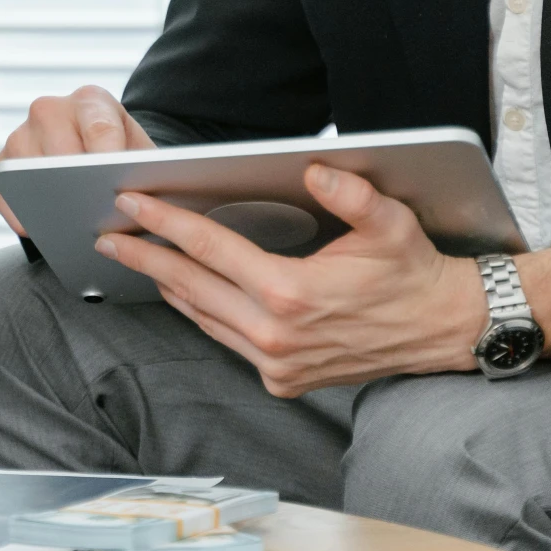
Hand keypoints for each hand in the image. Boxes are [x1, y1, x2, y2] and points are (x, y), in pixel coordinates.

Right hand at [0, 86, 154, 236]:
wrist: (98, 153)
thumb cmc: (121, 155)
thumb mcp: (140, 155)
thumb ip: (139, 169)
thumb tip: (130, 198)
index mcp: (90, 101)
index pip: (99, 128)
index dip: (108, 161)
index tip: (117, 190)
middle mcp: (49, 109)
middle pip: (60, 153)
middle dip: (78, 187)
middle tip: (95, 216)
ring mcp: (20, 134)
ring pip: (27, 171)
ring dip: (47, 200)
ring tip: (71, 225)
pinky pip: (0, 189)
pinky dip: (17, 213)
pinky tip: (40, 228)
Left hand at [96, 163, 486, 395]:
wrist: (441, 330)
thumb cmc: (412, 271)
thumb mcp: (389, 223)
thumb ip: (350, 193)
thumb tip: (315, 168)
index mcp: (291, 294)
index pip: (209, 250)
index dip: (164, 223)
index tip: (129, 204)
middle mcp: (274, 336)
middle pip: (190, 288)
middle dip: (144, 257)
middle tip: (109, 233)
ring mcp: (275, 365)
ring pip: (202, 318)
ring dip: (167, 287)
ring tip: (136, 257)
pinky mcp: (282, 381)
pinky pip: (225, 341)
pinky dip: (200, 313)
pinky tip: (184, 291)